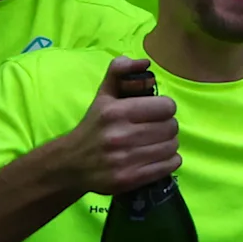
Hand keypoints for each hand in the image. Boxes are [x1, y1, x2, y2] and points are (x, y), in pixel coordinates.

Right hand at [62, 59, 181, 195]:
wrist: (70, 164)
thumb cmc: (93, 127)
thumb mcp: (103, 96)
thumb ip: (119, 72)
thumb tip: (143, 62)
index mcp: (115, 112)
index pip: (166, 107)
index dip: (164, 108)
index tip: (156, 112)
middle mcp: (120, 136)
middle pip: (171, 127)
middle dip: (167, 126)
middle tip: (155, 128)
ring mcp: (125, 160)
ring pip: (172, 146)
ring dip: (168, 144)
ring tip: (155, 143)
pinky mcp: (130, 179)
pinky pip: (170, 165)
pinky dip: (169, 160)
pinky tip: (156, 156)